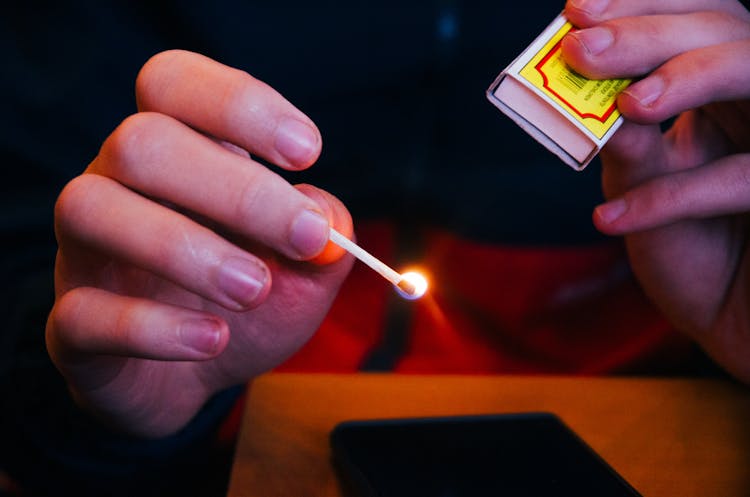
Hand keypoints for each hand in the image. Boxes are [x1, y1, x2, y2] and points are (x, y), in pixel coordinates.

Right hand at [45, 50, 353, 436]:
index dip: (237, 102)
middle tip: (305, 237)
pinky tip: (213, 340)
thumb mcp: (305, 268)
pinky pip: (80, 313)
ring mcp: (85, 253)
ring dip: (185, 249)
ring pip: (91, 209)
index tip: (308, 151)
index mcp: (178, 153)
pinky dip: (154, 328)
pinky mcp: (71, 326)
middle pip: (141, 141)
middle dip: (237, 188)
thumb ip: (325, 236)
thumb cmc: (252, 304)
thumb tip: (328, 218)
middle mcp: (120, 186)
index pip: (174, 84)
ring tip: (255, 289)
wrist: (201, 376)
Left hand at [562, 1, 749, 380]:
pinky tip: (608, 219)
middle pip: (728, 31)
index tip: (576, 12)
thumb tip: (595, 99)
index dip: (644, 6)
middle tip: (582, 47)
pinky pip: (742, 182)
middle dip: (651, 33)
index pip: (698, 19)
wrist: (727, 320)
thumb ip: (623, 145)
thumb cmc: (689, 248)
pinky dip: (671, 198)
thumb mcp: (641, 187)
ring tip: (629, 106)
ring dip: (690, 78)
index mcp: (722, 94)